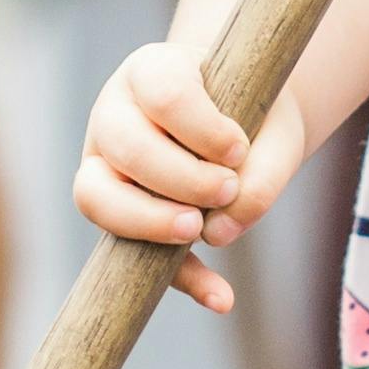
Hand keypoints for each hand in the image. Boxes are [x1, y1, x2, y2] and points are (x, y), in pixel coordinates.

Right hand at [77, 41, 304, 314]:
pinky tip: (222, 296)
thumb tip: (218, 233)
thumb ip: (261, 173)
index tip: (238, 149)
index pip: (162, 91)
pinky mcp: (117, 216)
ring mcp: (103, 164)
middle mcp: (115, 114)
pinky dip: (181, 278)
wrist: (241, 124)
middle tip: (226, 190)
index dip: (201, 126)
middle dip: (179, 177)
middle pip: (126, 145)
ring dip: (150, 221)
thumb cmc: (252, 114)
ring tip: (199, 231)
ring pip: (96, 195)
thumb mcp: (272, 131)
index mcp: (152, 72)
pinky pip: (129, 253)